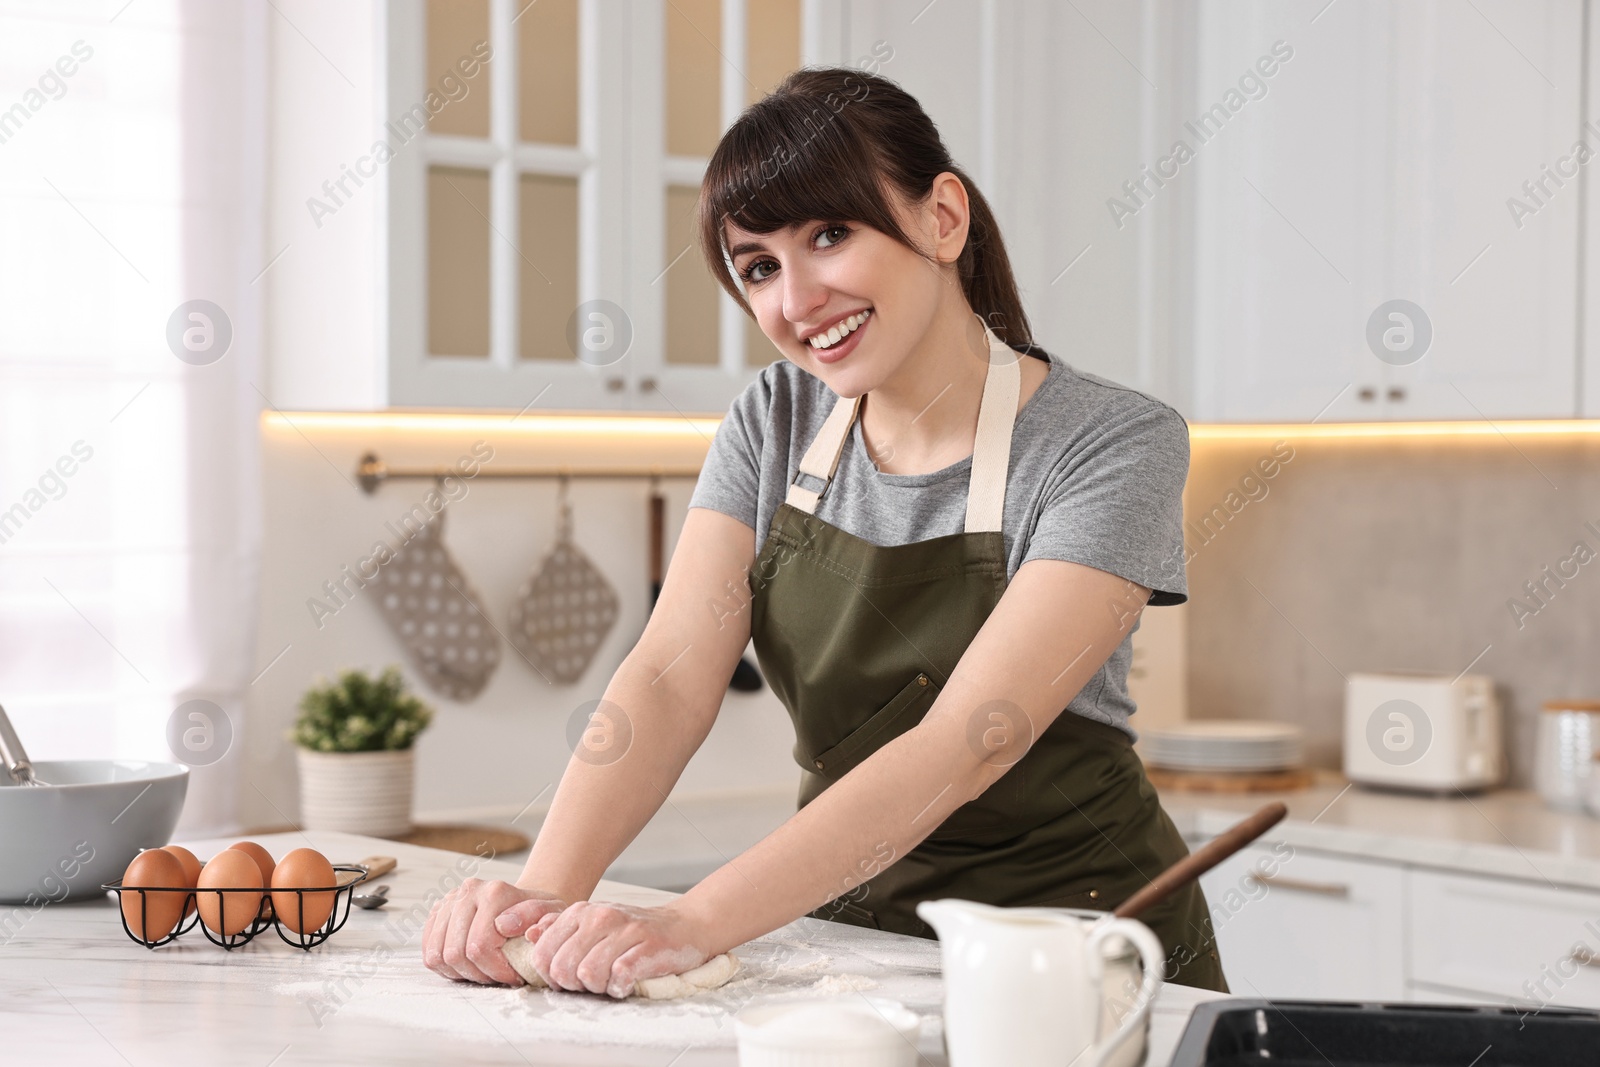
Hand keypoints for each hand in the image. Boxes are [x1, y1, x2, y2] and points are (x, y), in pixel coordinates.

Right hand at [421, 878, 566, 985]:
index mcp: (495, 892)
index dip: (496, 971)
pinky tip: (467, 966)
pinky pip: (428, 951)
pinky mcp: (438, 912)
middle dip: (478, 974)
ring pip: (437, 955)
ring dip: (461, 973)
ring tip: (483, 971)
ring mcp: (449, 900)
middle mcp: (468, 891)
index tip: (514, 977)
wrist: (524, 903)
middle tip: (498, 977)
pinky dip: (445, 967)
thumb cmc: (539, 915)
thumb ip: (540, 920)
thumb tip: (504, 926)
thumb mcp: (553, 916)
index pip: (479, 946)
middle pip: (455, 953)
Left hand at [518, 899, 710, 997]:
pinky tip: (627, 982)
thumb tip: (529, 935)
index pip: (542, 954)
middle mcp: (600, 916)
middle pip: (562, 967)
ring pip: (588, 974)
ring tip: (611, 981)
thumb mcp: (593, 925)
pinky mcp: (647, 946)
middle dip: (574, 985)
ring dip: (598, 987)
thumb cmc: (634, 933)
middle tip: (593, 982)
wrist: (684, 927)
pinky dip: (620, 987)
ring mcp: (625, 930)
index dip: (551, 976)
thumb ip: (559, 929)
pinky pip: (618, 977)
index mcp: (580, 912)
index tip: (571, 978)